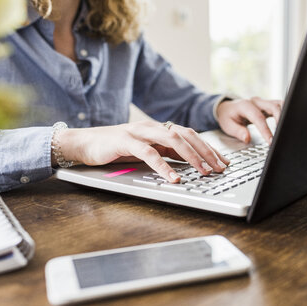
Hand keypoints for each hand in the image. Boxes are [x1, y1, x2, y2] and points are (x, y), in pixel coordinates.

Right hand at [52, 121, 229, 182]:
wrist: (84, 142)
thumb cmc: (115, 147)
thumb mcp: (146, 149)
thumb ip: (166, 152)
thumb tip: (189, 160)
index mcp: (159, 129)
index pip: (190, 135)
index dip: (208, 148)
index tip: (222, 162)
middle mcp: (152, 127)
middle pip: (187, 135)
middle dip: (206, 152)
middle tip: (219, 168)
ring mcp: (139, 132)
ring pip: (172, 140)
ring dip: (191, 156)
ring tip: (204, 171)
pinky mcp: (125, 141)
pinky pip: (149, 153)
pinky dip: (163, 166)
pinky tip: (173, 178)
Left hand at [216, 97, 282, 143]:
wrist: (227, 108)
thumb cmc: (228, 116)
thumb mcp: (228, 126)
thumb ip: (238, 132)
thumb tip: (247, 138)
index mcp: (245, 105)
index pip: (258, 118)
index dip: (266, 130)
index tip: (271, 141)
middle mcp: (256, 101)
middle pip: (273, 107)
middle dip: (280, 121)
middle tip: (281, 136)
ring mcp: (263, 102)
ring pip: (280, 104)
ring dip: (285, 115)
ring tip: (286, 130)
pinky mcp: (268, 105)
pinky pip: (280, 106)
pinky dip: (285, 113)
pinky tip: (287, 124)